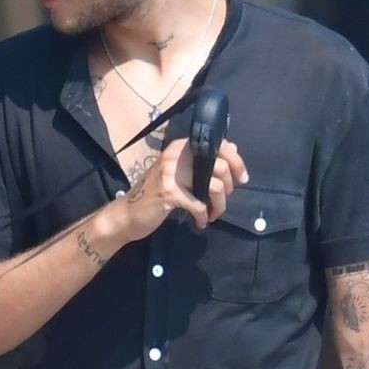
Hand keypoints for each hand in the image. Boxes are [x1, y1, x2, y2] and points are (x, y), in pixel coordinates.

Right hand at [118, 137, 247, 242]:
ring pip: (214, 187)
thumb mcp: (177, 173)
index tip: (241, 178)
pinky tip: (201, 223)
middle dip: (228, 188)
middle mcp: (176, 155)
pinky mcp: (169, 193)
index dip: (236, 162)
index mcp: (180, 147)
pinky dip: (204, 217)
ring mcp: (171, 173)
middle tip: (222, 200)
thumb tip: (231, 148)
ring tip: (213, 214)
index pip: (219, 145)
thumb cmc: (153, 194)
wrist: (127, 214)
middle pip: (220, 166)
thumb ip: (200, 162)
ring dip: (219, 205)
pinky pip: (199, 206)